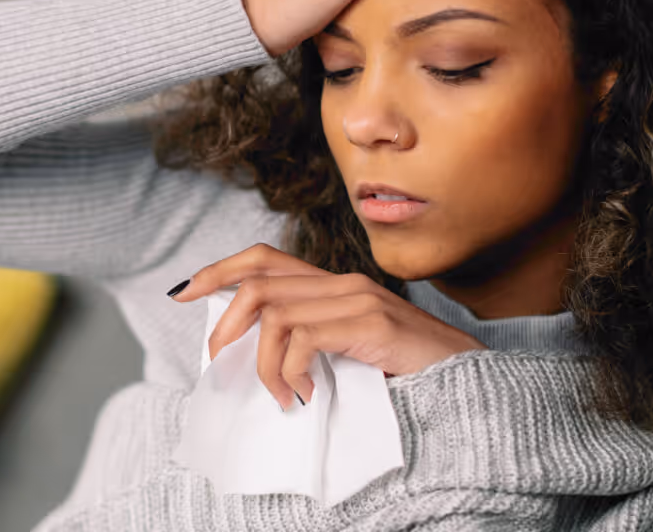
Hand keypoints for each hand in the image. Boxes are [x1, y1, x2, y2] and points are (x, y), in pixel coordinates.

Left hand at [167, 243, 486, 410]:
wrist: (468, 379)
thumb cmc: (409, 371)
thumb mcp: (351, 350)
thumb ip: (313, 341)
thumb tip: (257, 356)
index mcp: (335, 284)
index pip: (265, 258)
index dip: (219, 269)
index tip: (184, 291)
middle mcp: (342, 281)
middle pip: (258, 279)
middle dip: (223, 317)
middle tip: (216, 358)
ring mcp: (356, 298)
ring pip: (273, 312)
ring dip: (262, 361)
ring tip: (279, 394)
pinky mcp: (368, 322)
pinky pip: (302, 338)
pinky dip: (291, 371)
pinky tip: (305, 394)